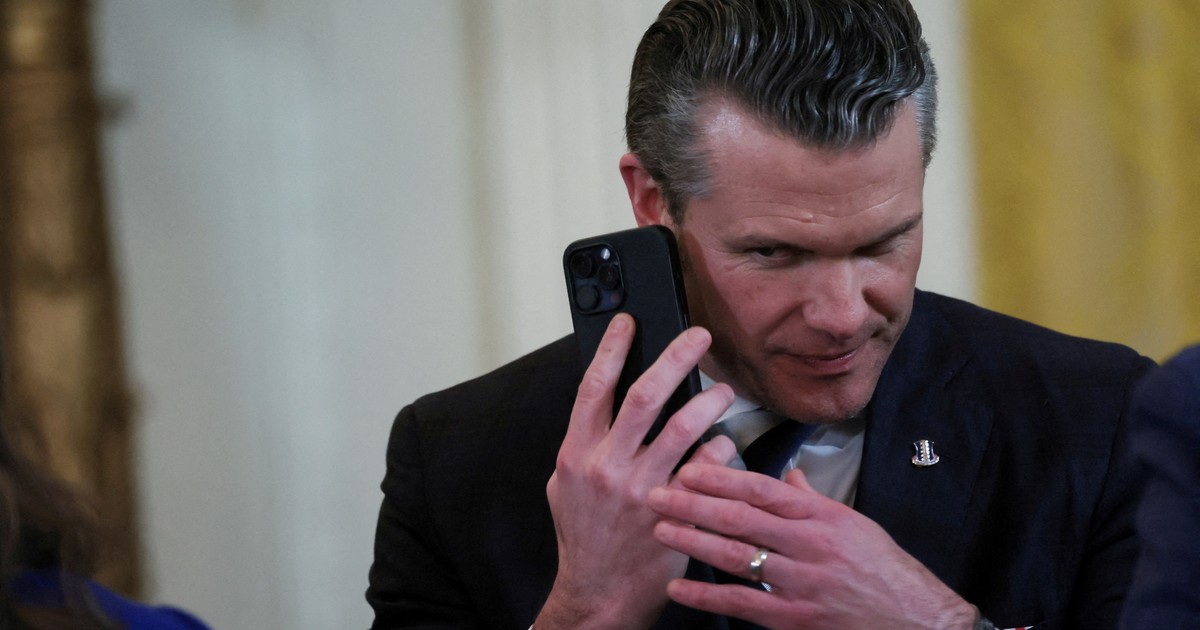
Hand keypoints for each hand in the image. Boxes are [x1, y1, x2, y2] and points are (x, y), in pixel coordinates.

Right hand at [536, 314, 735, 629]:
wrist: (598, 594)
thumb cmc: (585, 537)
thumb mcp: (564, 485)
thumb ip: (583, 444)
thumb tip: (602, 402)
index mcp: (577, 454)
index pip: (593, 387)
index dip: (612, 348)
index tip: (629, 321)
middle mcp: (608, 466)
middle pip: (645, 396)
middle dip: (676, 357)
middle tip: (700, 337)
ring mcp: (643, 489)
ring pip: (684, 428)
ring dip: (710, 401)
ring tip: (724, 391)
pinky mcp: (675, 511)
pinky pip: (707, 467)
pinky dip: (719, 448)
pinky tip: (723, 441)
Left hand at [647, 464, 977, 629]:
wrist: (917, 619)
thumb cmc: (883, 568)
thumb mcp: (853, 522)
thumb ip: (813, 500)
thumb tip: (789, 476)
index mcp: (822, 516)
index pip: (763, 489)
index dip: (722, 477)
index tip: (689, 467)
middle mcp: (810, 546)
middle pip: (741, 518)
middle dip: (693, 504)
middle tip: (656, 493)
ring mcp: (801, 584)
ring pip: (737, 558)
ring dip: (693, 543)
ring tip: (659, 531)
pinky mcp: (796, 619)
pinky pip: (743, 605)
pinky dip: (707, 597)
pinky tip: (678, 590)